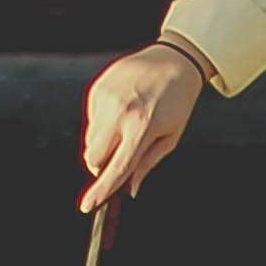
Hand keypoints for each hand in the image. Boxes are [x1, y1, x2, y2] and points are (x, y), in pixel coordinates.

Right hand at [82, 43, 206, 212]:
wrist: (173, 59)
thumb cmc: (177, 102)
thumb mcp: (170, 137)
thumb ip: (147, 164)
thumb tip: (129, 190)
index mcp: (143, 126)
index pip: (118, 167)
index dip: (102, 190)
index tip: (87, 207)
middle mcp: (120, 112)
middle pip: (94, 158)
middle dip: (103, 166)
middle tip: (122, 156)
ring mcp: (106, 99)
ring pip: (90, 141)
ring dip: (104, 144)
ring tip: (128, 125)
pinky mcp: (97, 89)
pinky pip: (91, 121)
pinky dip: (103, 124)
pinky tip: (123, 108)